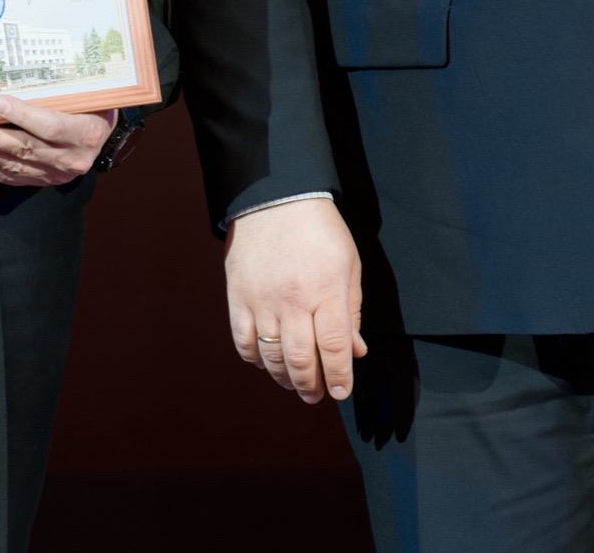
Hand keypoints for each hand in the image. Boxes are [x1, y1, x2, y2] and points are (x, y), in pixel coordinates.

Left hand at [0, 96, 113, 186]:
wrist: (105, 136)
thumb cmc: (92, 106)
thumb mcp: (86, 96)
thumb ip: (58, 94)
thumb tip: (17, 77)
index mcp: (86, 133)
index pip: (50, 126)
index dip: (22, 116)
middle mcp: (73, 158)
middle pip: (27, 148)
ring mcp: (59, 174)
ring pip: (17, 164)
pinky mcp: (47, 181)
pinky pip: (15, 177)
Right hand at [224, 197, 365, 404]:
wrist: (274, 198)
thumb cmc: (319, 230)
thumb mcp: (348, 265)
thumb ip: (352, 310)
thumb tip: (355, 351)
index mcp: (326, 291)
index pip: (333, 348)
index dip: (339, 377)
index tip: (342, 391)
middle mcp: (293, 300)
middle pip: (301, 360)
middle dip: (311, 386)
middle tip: (316, 395)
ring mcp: (262, 300)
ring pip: (271, 356)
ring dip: (284, 377)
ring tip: (293, 383)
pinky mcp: (238, 296)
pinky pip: (243, 340)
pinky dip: (254, 359)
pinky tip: (265, 362)